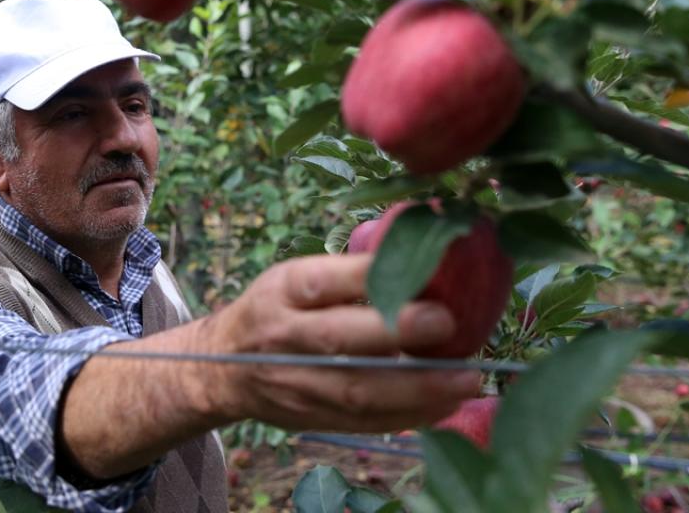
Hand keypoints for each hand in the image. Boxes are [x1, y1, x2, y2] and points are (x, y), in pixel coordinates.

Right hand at [200, 253, 480, 432]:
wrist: (223, 367)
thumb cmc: (277, 309)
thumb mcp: (295, 277)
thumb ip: (347, 275)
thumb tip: (424, 267)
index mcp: (281, 290)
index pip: (321, 282)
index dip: (367, 277)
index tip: (419, 272)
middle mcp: (282, 336)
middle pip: (337, 340)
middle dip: (396, 332)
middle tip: (448, 324)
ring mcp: (295, 382)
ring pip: (356, 391)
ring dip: (416, 387)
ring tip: (465, 378)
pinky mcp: (310, 417)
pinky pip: (364, 422)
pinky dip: (409, 415)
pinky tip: (446, 404)